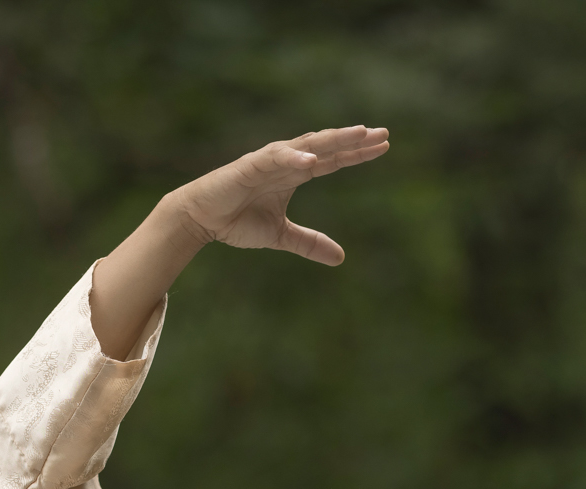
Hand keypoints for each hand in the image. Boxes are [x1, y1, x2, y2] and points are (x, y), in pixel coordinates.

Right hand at [169, 125, 390, 264]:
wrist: (201, 218)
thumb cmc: (237, 220)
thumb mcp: (281, 235)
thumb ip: (309, 243)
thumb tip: (341, 258)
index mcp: (295, 173)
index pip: (333, 160)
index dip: (357, 153)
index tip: (383, 146)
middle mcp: (286, 161)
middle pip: (327, 146)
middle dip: (354, 139)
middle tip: (382, 133)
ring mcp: (269, 160)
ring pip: (307, 145)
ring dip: (333, 139)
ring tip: (358, 134)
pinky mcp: (250, 165)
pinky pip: (276, 158)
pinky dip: (294, 157)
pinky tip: (313, 159)